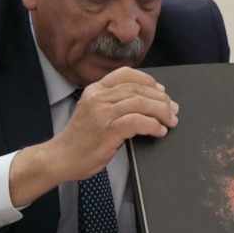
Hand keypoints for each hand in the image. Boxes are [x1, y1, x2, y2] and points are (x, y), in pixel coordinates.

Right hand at [10, 67, 178, 204]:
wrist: (60, 158)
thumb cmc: (80, 139)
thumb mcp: (94, 112)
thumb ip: (113, 103)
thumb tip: (147, 101)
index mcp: (95, 90)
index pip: (126, 74)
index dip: (148, 80)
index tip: (161, 90)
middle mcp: (98, 97)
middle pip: (138, 89)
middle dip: (161, 99)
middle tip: (173, 109)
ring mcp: (102, 113)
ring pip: (141, 103)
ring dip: (161, 112)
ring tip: (170, 121)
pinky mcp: (108, 130)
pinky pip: (138, 122)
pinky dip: (153, 125)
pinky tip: (159, 131)